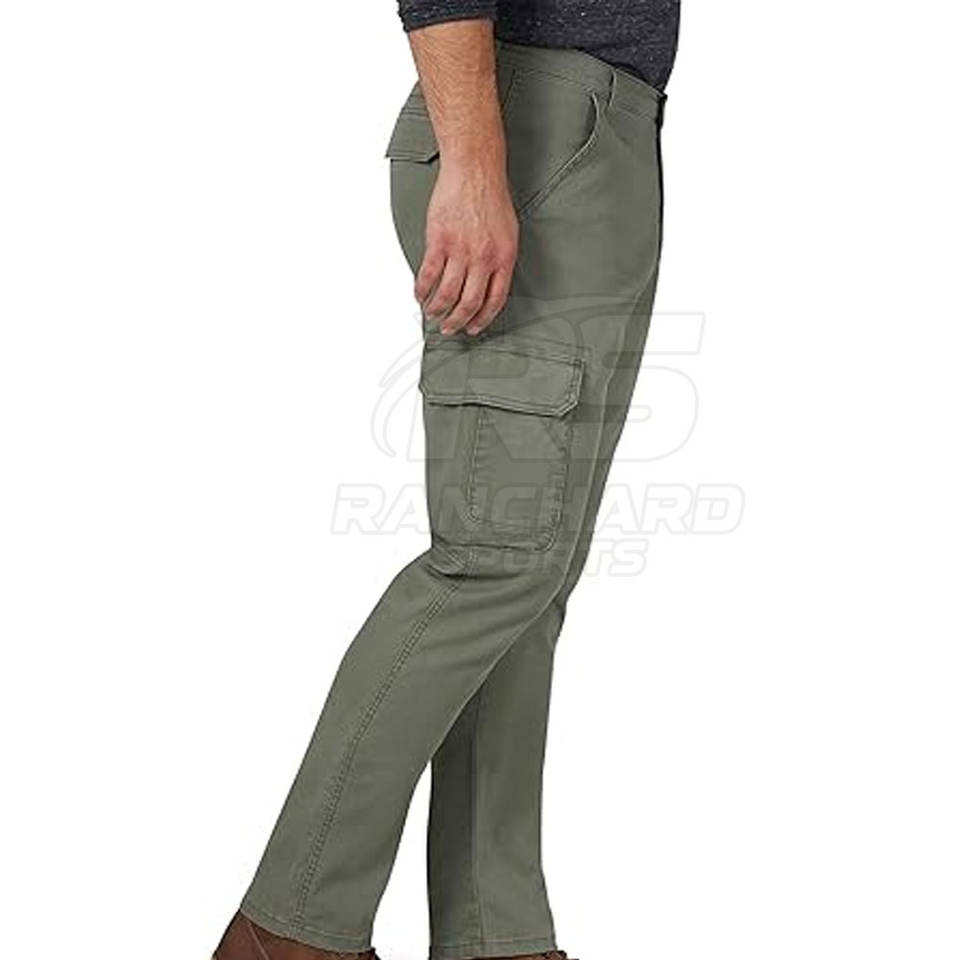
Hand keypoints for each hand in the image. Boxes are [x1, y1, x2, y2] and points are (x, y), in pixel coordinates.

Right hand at [416, 158, 517, 336]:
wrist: (475, 170)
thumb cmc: (492, 196)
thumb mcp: (509, 233)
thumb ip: (499, 260)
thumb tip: (490, 283)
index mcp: (503, 258)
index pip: (494, 300)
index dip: (483, 319)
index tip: (474, 327)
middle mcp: (483, 258)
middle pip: (469, 303)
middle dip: (457, 321)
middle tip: (450, 328)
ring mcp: (460, 250)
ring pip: (447, 293)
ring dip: (437, 309)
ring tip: (432, 314)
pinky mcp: (439, 241)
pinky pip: (428, 274)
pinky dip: (422, 289)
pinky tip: (419, 294)